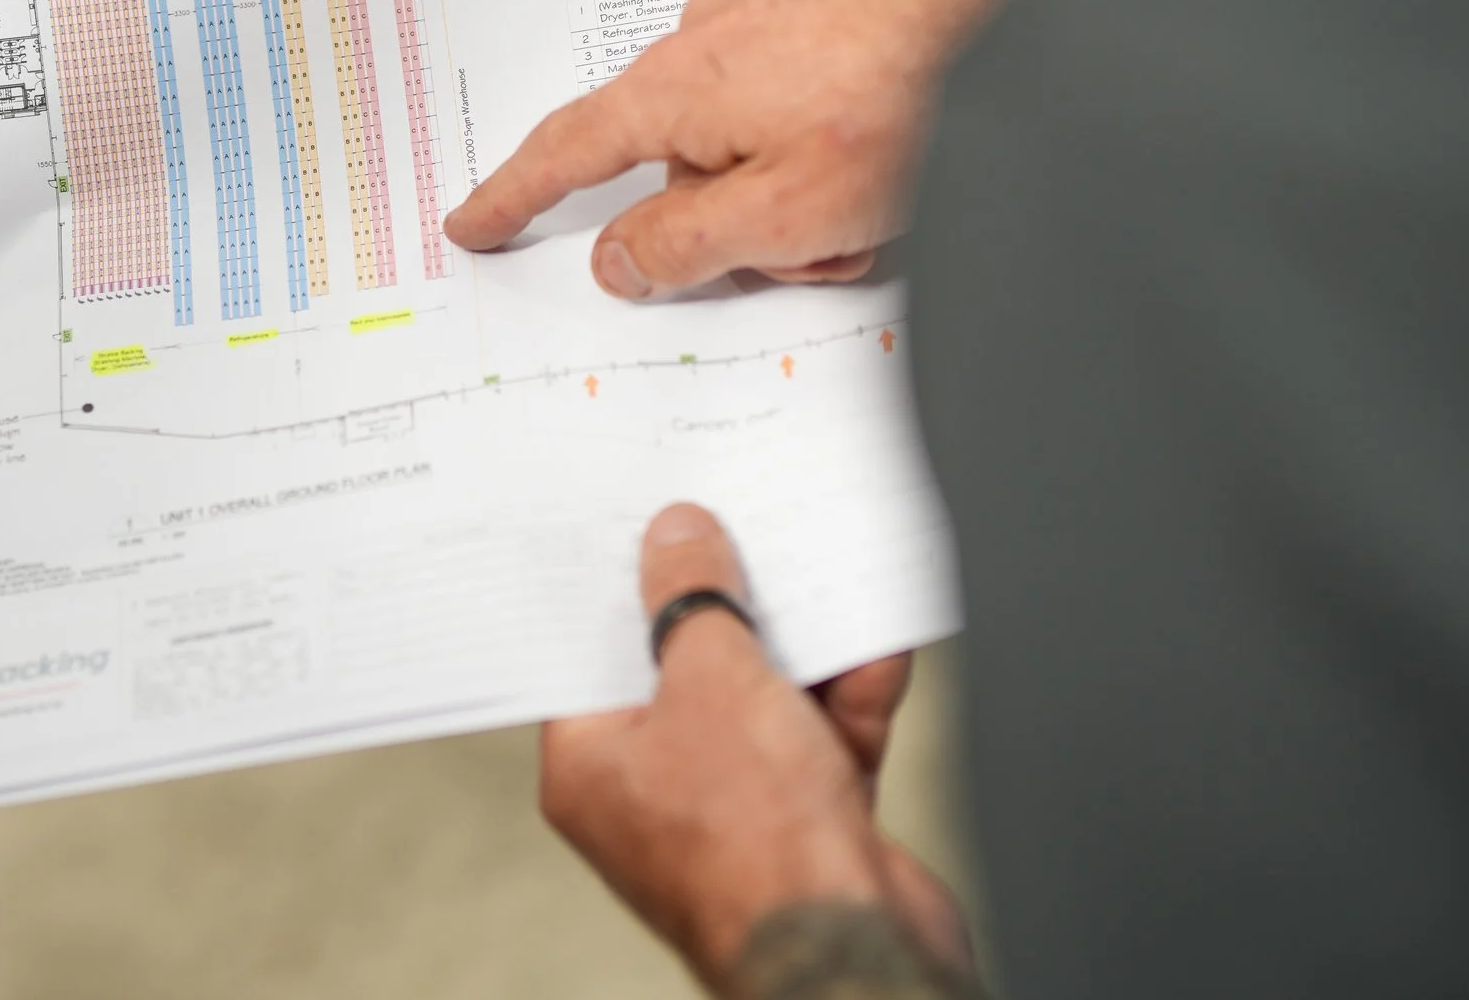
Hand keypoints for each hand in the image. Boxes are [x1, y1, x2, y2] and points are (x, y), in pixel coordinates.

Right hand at [445, 0, 1042, 296]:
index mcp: (678, 83)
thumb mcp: (786, 216)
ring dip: (801, 200)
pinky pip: (797, 111)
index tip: (474, 222)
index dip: (515, 197)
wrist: (1034, 17)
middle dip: (739, 229)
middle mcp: (710, 37)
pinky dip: (834, 157)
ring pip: (748, 148)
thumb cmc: (919, 100)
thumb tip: (617, 259)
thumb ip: (684, 246)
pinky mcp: (827, 16)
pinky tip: (895, 167)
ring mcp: (771, 20)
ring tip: (881, 210)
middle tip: (821, 251)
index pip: (567, 151)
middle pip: (681, 170)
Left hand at [540, 504, 970, 989]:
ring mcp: (737, 805)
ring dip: (804, 640)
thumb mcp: (711, 681)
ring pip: (767, 693)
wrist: (856, 949)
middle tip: (741, 521)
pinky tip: (876, 639)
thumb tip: (678, 537)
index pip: (592, 653)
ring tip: (821, 564)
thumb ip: (695, 600)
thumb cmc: (756, 846)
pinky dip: (853, 689)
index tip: (642, 519)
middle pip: (685, 666)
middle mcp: (656, 790)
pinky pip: (827, 729)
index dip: (620, 583)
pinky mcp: (811, 818)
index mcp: (594, 767)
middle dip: (728, 601)